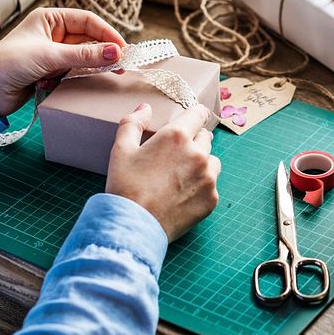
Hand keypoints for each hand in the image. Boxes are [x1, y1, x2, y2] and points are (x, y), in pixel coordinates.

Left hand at [0, 8, 126, 117]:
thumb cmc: (8, 64)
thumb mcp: (49, 56)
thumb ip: (84, 55)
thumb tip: (116, 53)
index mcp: (49, 19)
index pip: (88, 21)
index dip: (107, 34)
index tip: (122, 49)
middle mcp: (52, 33)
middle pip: (88, 39)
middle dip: (103, 52)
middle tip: (121, 65)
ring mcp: (52, 53)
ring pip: (83, 57)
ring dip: (89, 66)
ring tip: (103, 75)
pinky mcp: (51, 71)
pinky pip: (74, 71)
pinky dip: (75, 77)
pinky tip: (67, 82)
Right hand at [106, 103, 220, 239]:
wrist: (133, 226)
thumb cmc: (125, 186)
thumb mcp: (121, 150)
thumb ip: (133, 123)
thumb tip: (145, 108)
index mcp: (177, 136)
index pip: (198, 114)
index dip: (194, 115)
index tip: (192, 119)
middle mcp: (198, 153)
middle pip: (205, 137)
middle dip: (193, 141)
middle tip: (176, 156)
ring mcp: (208, 177)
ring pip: (212, 161)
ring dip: (201, 164)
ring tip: (179, 177)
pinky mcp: (212, 198)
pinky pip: (211, 185)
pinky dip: (201, 187)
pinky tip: (182, 195)